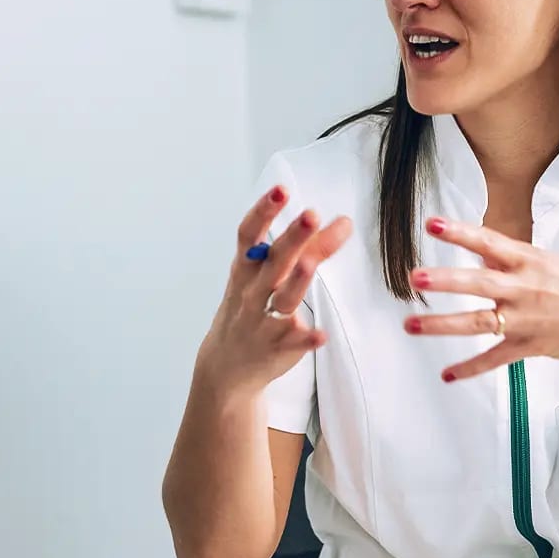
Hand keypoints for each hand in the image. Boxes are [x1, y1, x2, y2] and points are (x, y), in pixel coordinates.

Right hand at [194, 185, 352, 402]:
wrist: (226, 366)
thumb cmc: (248, 310)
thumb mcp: (260, 276)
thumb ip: (294, 249)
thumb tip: (332, 221)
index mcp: (244, 271)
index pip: (248, 236)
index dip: (263, 212)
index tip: (281, 190)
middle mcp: (251, 293)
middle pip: (273, 262)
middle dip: (292, 238)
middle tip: (312, 214)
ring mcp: (263, 321)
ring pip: (281, 299)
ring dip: (296, 281)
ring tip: (309, 263)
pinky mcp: (278, 349)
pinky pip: (293, 343)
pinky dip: (307, 339)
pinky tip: (322, 335)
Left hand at [406, 217, 558, 381]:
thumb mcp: (553, 265)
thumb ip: (516, 264)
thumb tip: (484, 259)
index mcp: (531, 261)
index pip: (490, 242)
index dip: (460, 232)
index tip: (432, 224)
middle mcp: (526, 288)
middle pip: (479, 282)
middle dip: (446, 280)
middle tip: (415, 277)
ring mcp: (528, 319)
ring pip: (478, 322)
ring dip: (441, 325)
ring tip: (410, 325)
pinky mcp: (532, 346)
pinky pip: (495, 359)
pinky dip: (470, 368)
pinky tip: (448, 374)